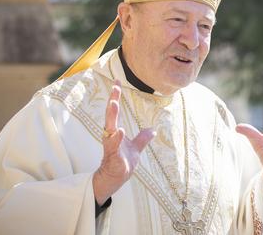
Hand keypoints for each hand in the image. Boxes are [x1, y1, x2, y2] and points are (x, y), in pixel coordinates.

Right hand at [93, 80, 155, 204]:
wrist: (115, 179)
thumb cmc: (122, 162)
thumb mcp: (136, 148)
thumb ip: (142, 138)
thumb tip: (152, 129)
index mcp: (116, 131)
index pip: (115, 111)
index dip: (115, 96)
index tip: (117, 82)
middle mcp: (111, 136)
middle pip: (110, 115)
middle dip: (112, 101)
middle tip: (115, 88)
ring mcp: (111, 145)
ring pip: (110, 128)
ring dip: (112, 116)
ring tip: (114, 104)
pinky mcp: (113, 156)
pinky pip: (114, 146)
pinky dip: (116, 138)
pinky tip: (120, 131)